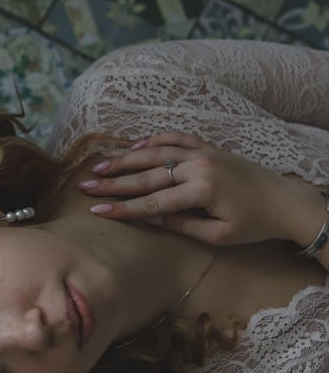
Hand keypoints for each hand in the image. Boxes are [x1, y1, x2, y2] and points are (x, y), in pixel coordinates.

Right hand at [79, 130, 298, 245]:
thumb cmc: (254, 224)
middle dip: (115, 182)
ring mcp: (203, 152)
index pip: (154, 202)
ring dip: (126, 158)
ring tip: (100, 166)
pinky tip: (134, 146)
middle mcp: (199, 166)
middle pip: (148, 174)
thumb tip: (148, 219)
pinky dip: (153, 140)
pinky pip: (174, 137)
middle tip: (87, 186)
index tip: (98, 209)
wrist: (284, 200)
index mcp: (203, 191)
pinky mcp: (207, 146)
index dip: (123, 207)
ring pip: (156, 152)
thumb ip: (181, 225)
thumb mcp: (219, 235)